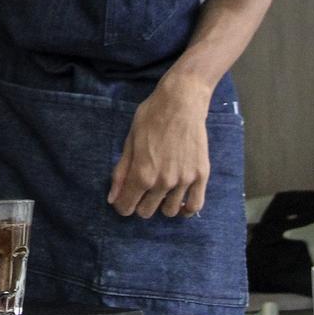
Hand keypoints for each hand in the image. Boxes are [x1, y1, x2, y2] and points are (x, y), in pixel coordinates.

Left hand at [107, 75, 213, 218]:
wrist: (181, 103)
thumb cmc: (151, 118)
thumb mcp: (129, 142)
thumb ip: (121, 172)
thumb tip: (112, 198)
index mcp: (142, 174)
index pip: (127, 206)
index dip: (122, 205)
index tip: (122, 200)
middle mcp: (163, 182)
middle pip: (147, 211)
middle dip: (139, 204)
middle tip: (141, 192)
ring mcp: (184, 180)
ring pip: (169, 211)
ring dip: (161, 206)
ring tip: (159, 193)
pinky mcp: (201, 175)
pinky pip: (195, 205)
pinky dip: (185, 209)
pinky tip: (179, 203)